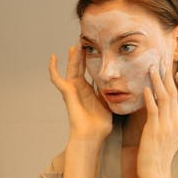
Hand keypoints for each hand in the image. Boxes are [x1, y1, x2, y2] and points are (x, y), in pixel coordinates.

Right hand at [49, 45, 112, 177]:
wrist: (91, 136)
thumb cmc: (100, 125)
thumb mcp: (110, 104)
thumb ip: (113, 94)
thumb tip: (124, 86)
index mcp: (90, 91)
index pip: (90, 71)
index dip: (93, 60)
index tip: (98, 47)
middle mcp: (80, 89)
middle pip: (81, 67)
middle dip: (83, 54)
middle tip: (86, 41)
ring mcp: (72, 90)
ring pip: (71, 68)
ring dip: (73, 57)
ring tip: (75, 44)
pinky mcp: (66, 92)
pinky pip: (56, 79)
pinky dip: (53, 69)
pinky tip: (52, 57)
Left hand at [137, 59, 177, 177]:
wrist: (156, 173)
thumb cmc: (159, 157)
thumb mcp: (169, 139)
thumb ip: (169, 125)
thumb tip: (164, 114)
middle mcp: (175, 123)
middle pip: (175, 94)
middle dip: (169, 76)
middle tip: (164, 61)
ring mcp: (165, 126)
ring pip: (164, 98)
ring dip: (158, 81)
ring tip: (152, 68)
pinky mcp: (154, 130)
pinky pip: (153, 110)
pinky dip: (150, 97)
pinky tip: (146, 87)